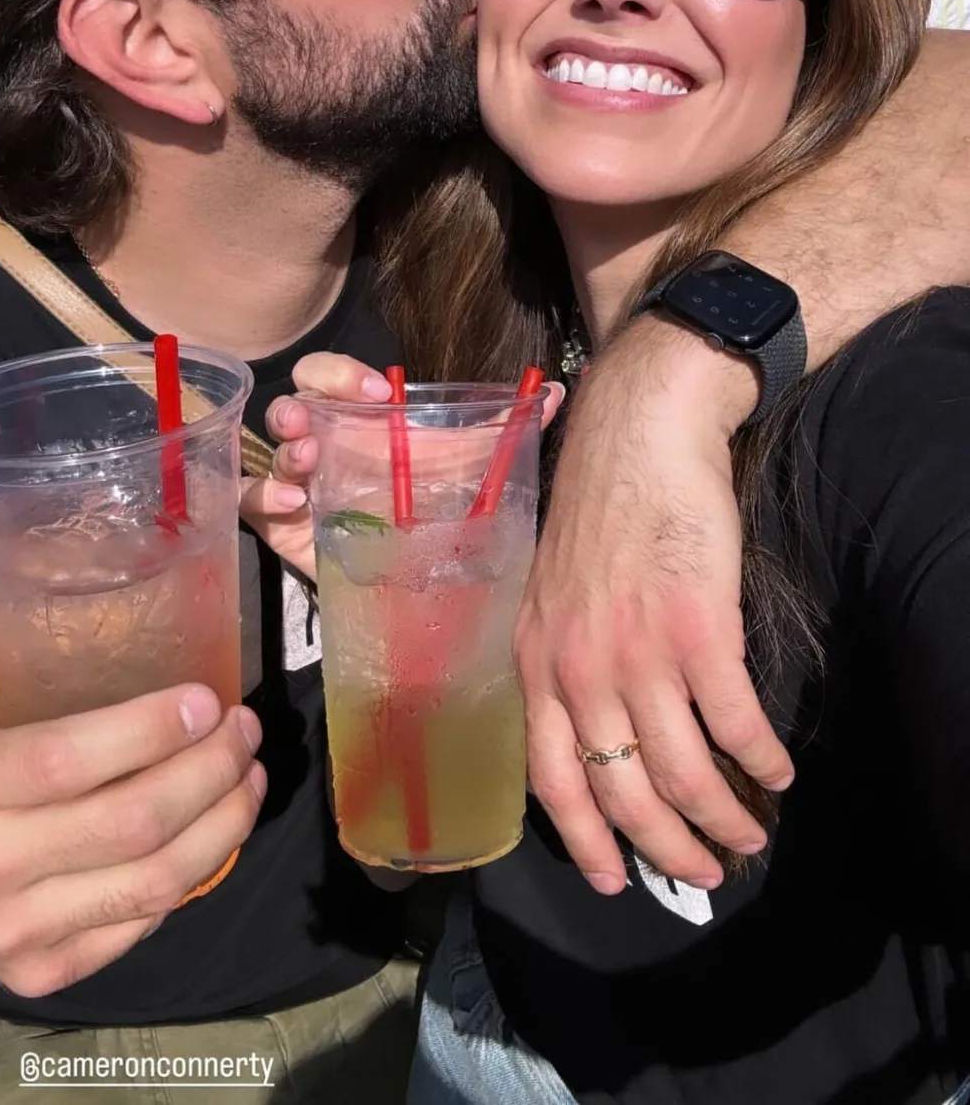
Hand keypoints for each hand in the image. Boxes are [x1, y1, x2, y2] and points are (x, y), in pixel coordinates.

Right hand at [0, 647, 263, 996]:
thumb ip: (15, 666)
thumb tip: (109, 606)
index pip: (67, 761)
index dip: (149, 729)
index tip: (207, 700)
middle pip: (133, 823)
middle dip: (211, 769)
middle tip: (244, 730)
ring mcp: (16, 933)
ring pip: (156, 882)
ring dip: (224, 825)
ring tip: (248, 777)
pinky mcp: (42, 973)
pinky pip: (140, 924)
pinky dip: (191, 874)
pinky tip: (209, 831)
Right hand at [239, 353, 564, 577]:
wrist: (410, 571)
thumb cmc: (429, 504)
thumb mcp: (464, 464)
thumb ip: (506, 429)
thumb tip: (554, 393)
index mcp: (356, 421)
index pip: (329, 376)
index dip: (342, 374)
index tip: (375, 393)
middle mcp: (321, 444)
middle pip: (291, 404)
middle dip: (296, 406)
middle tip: (311, 422)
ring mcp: (298, 485)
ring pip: (271, 454)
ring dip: (283, 451)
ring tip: (304, 462)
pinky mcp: (283, 528)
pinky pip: (254, 507)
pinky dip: (264, 500)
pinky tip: (291, 505)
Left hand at [514, 316, 793, 894]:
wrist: (638, 434)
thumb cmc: (598, 504)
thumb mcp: (547, 588)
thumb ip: (559, 656)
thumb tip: (591, 723)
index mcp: (536, 660)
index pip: (552, 777)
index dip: (584, 839)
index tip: (610, 879)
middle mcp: (579, 667)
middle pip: (623, 789)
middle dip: (667, 848)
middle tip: (703, 874)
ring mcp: (638, 651)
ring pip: (682, 770)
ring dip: (722, 816)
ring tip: (749, 835)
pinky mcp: (698, 628)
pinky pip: (734, 721)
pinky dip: (760, 758)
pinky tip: (778, 771)